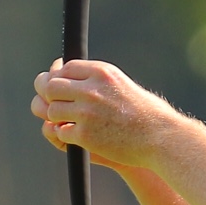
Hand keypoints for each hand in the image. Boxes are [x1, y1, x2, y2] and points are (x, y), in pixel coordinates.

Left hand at [32, 58, 182, 171]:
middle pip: (50, 86)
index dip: (58, 78)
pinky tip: (73, 137)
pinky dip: (63, 136)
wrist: (159, 136)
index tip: (59, 89)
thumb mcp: (119, 84)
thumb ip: (93, 79)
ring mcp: (87, 112)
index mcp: (101, 72)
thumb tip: (58, 67)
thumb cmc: (143, 112)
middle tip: (50, 105)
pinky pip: (59, 132)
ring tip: (64, 122)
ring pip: (51, 110)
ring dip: (54, 118)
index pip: (65, 68)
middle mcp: (92, 89)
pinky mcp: (85, 134)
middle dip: (46, 96)